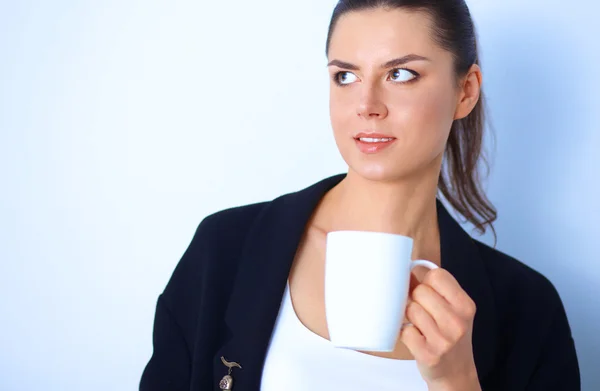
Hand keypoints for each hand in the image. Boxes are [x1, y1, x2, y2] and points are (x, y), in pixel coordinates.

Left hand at [400, 267, 480, 390]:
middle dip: (415, 299)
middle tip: (423, 312)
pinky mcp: (429, 355)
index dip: (425, 279)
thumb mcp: (454, 309)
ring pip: (411, 309)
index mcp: (466, 305)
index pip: (437, 275)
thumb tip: (408, 269)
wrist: (456, 372)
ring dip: (410, 317)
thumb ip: (437, 288)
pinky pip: (405, 330)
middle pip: (420, 291)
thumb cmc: (450, 334)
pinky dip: (406, 333)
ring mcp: (444, 340)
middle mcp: (458, 322)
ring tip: (420, 326)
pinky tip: (417, 339)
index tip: (425, 288)